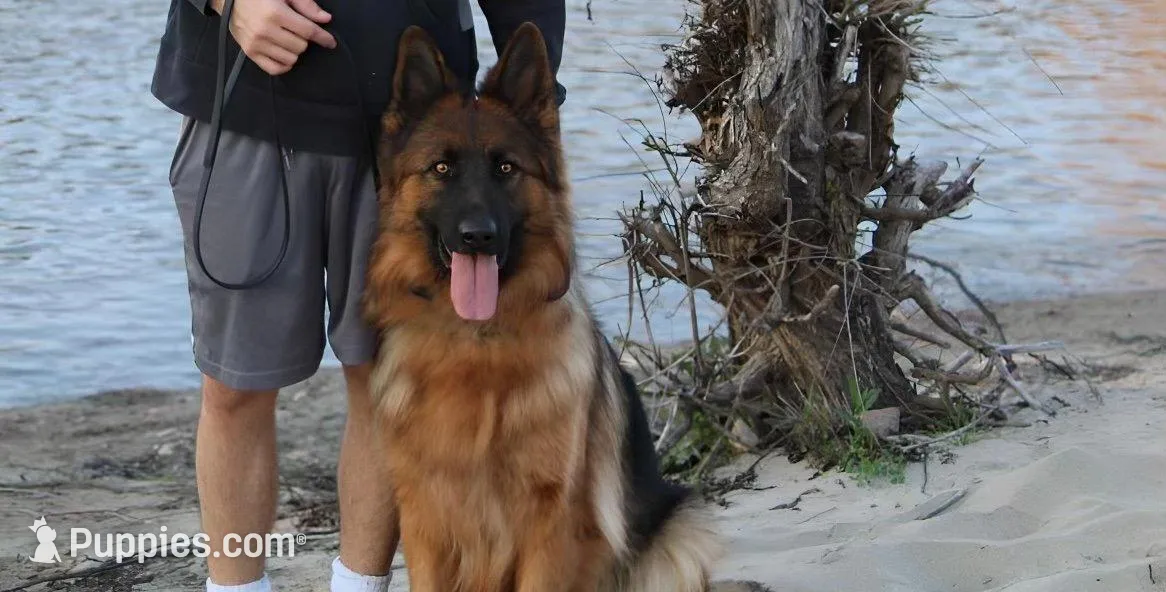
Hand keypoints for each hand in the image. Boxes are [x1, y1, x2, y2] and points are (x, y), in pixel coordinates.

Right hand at [210, 0, 336, 75]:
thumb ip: (306, 5)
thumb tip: (325, 19)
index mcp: (275, 13)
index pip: (308, 31)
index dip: (323, 37)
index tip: (330, 42)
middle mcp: (265, 30)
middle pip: (301, 46)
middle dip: (304, 39)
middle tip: (295, 30)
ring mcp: (256, 43)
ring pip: (291, 58)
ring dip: (294, 51)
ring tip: (287, 39)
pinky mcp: (250, 53)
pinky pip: (275, 69)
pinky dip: (284, 64)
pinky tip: (284, 54)